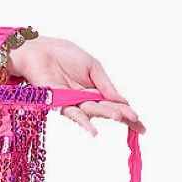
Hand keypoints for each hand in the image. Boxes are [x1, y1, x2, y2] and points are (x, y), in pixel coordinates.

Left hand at [9, 36, 144, 135]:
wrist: (40, 51)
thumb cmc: (64, 56)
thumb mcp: (93, 68)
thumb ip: (106, 86)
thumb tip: (123, 101)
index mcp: (94, 90)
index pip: (113, 104)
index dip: (127, 113)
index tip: (140, 123)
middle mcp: (83, 99)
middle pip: (105, 110)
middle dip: (122, 116)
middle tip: (138, 124)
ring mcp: (71, 102)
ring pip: (91, 111)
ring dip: (105, 114)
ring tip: (120, 117)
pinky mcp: (57, 102)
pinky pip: (71, 113)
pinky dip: (83, 121)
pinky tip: (93, 130)